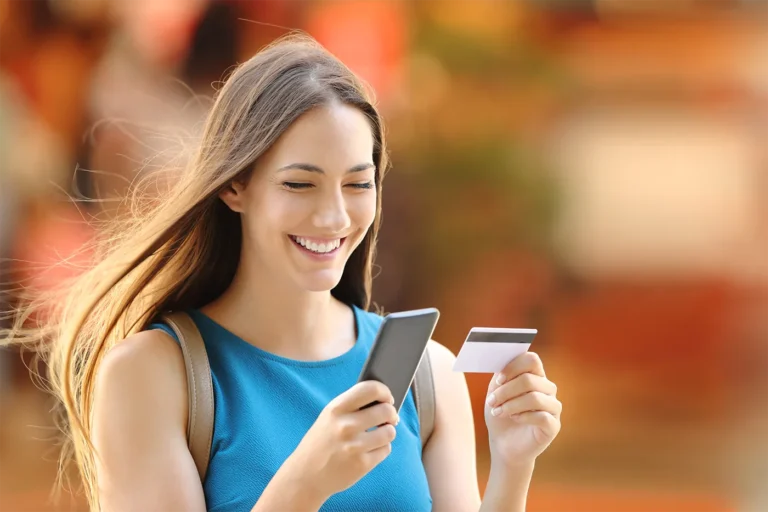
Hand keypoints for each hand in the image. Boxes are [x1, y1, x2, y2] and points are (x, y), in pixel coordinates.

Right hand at [286, 381, 398, 501]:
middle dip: (391, 414)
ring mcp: (354, 446)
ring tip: (379, 434)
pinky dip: (382, 448)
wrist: (305, 475)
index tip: (388, 398)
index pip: (371, 389)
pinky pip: (386, 449)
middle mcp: (346, 426)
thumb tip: (385, 400)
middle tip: (389, 417)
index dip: (384, 391)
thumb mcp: (330, 417)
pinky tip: (370, 449)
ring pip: (390, 432)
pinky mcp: (362, 464)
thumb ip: (353, 405)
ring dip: (388, 432)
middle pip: (386, 411)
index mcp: (337, 409)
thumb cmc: (322, 441)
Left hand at [484, 352, 561, 468]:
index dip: (513, 367)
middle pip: (530, 379)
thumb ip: (501, 375)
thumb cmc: (500, 415)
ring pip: (534, 397)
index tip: (498, 380)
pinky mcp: (554, 426)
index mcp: (535, 376)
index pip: (532, 359)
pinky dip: (523, 417)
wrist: (503, 444)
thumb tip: (500, 360)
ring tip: (498, 412)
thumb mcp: (496, 392)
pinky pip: (541, 416)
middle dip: (506, 390)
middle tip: (491, 401)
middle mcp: (548, 389)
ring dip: (511, 404)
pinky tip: (514, 419)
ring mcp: (553, 407)